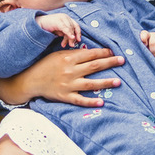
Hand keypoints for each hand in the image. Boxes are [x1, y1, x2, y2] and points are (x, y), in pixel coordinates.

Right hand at [0, 47, 124, 107]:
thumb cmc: (45, 65)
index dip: (104, 52)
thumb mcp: (58, 54)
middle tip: (123, 61)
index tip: (114, 52)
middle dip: (110, 62)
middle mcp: (70, 71)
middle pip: (94, 66)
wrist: (31, 80)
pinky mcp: (65, 96)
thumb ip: (74, 54)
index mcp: (68, 58)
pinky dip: (91, 102)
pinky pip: (80, 100)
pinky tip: (102, 102)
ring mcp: (68, 85)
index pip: (90, 54)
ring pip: (91, 83)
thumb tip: (91, 52)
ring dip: (106, 82)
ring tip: (119, 82)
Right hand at [38, 13, 82, 46]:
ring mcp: (62, 18)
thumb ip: (65, 33)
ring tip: (65, 44)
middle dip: (73, 38)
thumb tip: (72, 39)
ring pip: (70, 29)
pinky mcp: (58, 21)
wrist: (38, 24)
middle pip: (73, 28)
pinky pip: (66, 28)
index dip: (78, 33)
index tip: (79, 40)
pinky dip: (69, 33)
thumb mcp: (59, 30)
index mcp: (66, 18)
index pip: (75, 25)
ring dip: (69, 38)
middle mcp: (65, 17)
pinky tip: (71, 37)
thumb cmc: (48, 27)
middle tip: (72, 45)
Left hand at [141, 30, 154, 62]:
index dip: (144, 39)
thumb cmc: (152, 49)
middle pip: (153, 42)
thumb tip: (150, 58)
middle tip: (154, 58)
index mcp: (147, 36)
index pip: (144, 34)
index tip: (145, 45)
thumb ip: (146, 52)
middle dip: (153, 52)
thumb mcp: (148, 50)